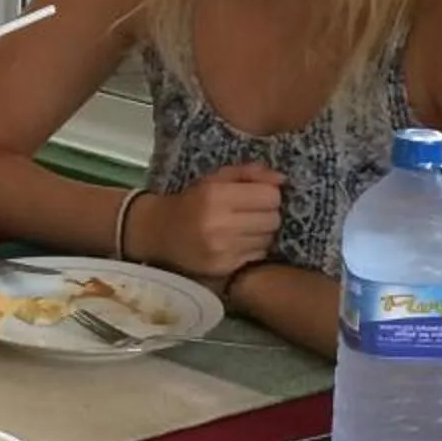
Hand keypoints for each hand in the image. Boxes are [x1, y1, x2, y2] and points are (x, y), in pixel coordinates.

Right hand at [137, 165, 283, 279]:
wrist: (158, 232)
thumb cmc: (191, 201)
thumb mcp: (214, 179)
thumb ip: (249, 173)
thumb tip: (283, 179)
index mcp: (216, 196)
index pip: (270, 196)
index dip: (268, 194)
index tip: (257, 196)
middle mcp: (220, 223)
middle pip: (273, 218)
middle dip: (267, 213)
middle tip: (252, 213)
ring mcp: (222, 249)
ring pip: (268, 238)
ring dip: (262, 232)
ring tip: (244, 228)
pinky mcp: (224, 267)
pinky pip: (257, 255)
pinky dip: (253, 248)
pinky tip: (237, 242)